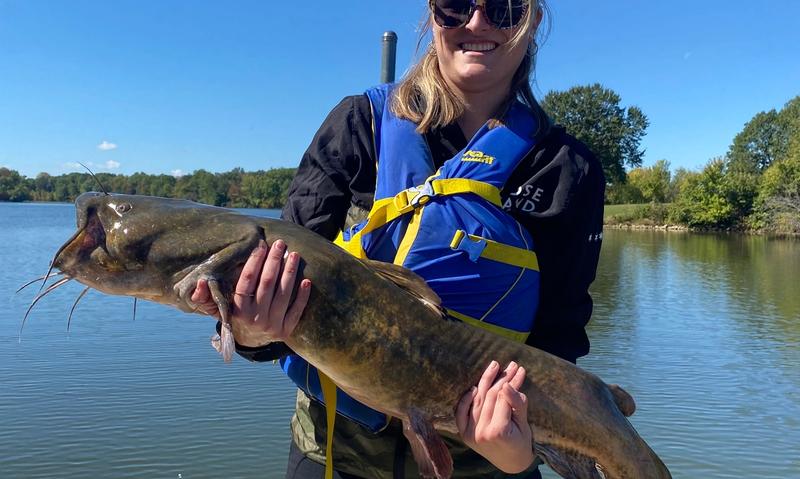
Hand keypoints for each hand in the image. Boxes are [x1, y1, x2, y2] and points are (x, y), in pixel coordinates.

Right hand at [191, 239, 310, 346]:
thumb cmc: (237, 314)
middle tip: (280, 243)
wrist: (252, 340)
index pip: (246, 282)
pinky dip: (302, 296)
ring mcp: (272, 326)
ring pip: (283, 295)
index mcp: (238, 310)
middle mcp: (255, 318)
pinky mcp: (286, 331)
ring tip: (295, 254)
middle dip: (274, 261)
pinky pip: (296, 312)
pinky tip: (306, 280)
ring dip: (290, 273)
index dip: (254, 262)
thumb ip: (206, 296)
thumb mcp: (218, 308)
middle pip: (267, 284)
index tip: (261, 245)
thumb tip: (199, 282)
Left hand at [456, 361, 533, 473]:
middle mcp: (481, 432)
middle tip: (512, 365)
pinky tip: (475, 386)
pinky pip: (461, 412)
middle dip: (502, 378)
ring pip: (477, 399)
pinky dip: (466, 398)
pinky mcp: (464, 433)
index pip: (504, 398)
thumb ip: (517, 405)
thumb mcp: (524, 424)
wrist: (511, 464)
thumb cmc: (521, 443)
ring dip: (486, 381)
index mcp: (498, 431)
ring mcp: (470, 433)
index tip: (519, 369)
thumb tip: (508, 385)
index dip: (512, 382)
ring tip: (495, 366)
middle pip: (491, 396)